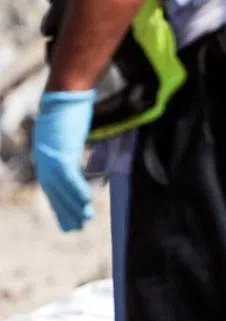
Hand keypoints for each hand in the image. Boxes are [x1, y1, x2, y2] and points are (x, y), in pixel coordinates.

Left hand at [33, 90, 95, 231]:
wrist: (66, 93)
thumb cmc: (69, 107)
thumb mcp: (66, 132)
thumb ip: (68, 146)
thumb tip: (75, 155)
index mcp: (44, 153)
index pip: (50, 185)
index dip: (58, 203)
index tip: (67, 217)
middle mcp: (43, 157)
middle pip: (54, 190)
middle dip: (64, 210)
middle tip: (74, 227)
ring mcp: (50, 155)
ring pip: (61, 188)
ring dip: (74, 205)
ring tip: (85, 220)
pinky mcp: (61, 152)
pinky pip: (70, 178)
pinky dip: (78, 191)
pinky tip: (88, 202)